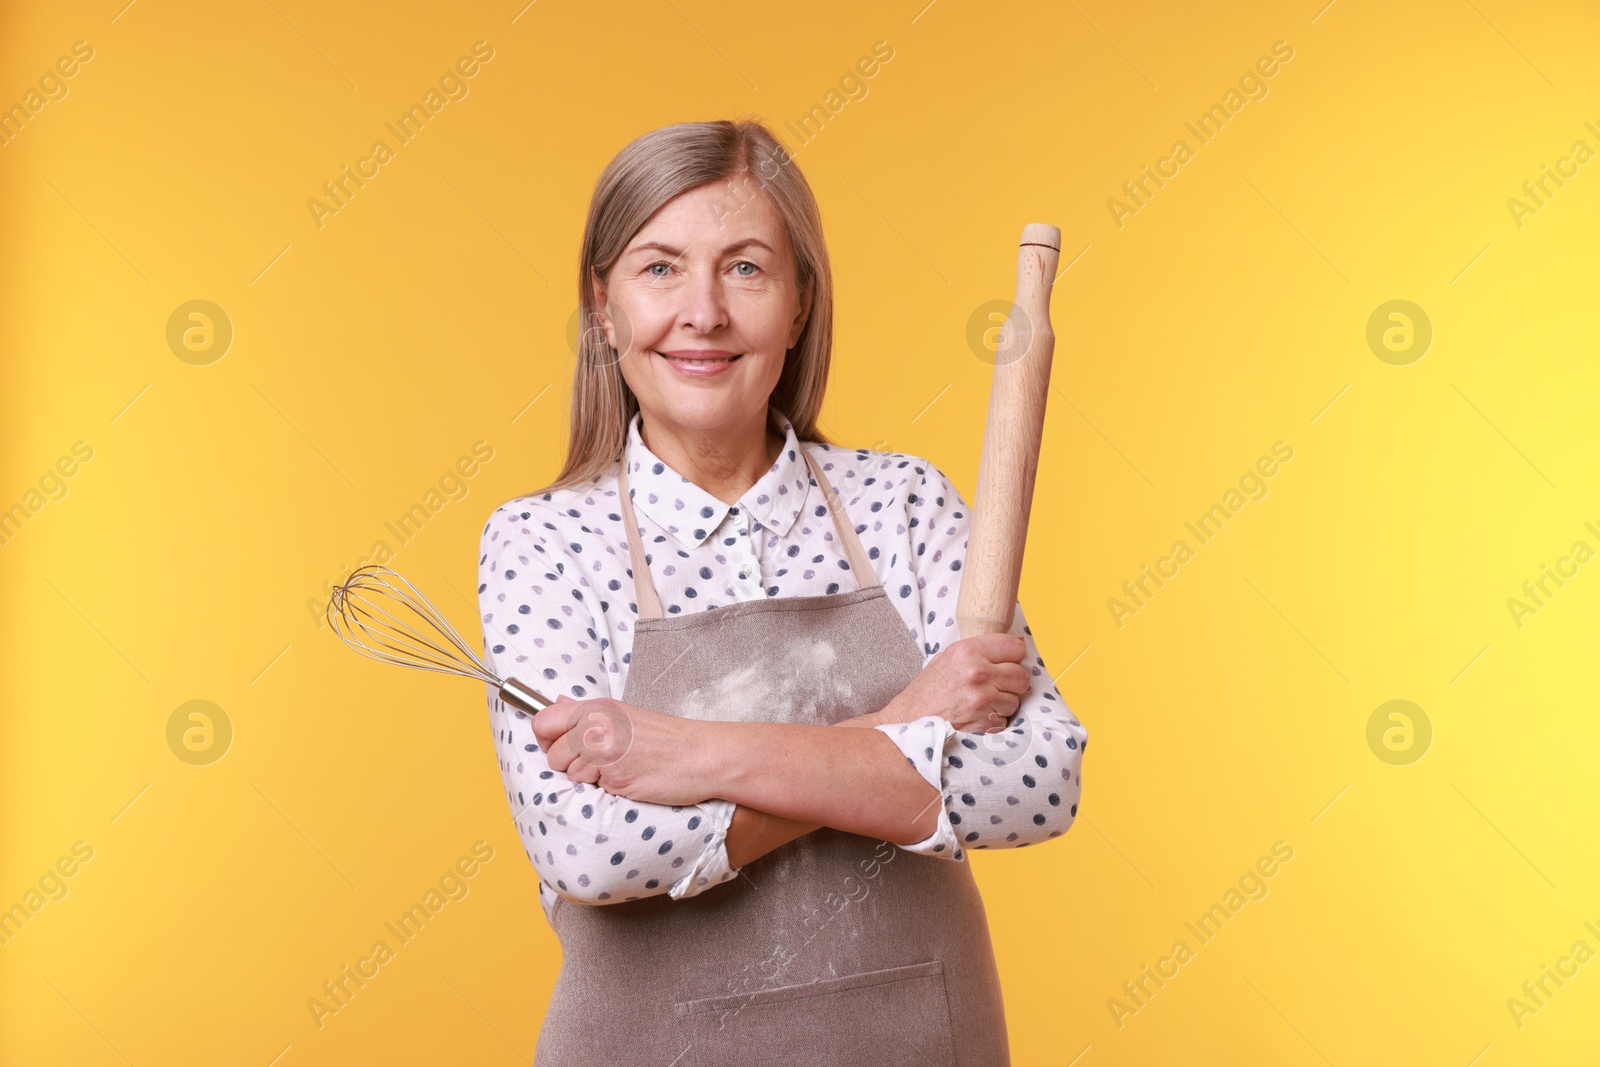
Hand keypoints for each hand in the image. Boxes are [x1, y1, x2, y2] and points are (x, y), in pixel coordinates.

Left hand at [532, 695, 714, 806]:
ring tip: (619, 768)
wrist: (701, 754)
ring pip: (570, 774)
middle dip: (571, 764)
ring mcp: (603, 751)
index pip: (542, 721)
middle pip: (552, 754)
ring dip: (590, 778)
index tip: (563, 746)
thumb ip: (586, 712)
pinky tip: (628, 777)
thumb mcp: (622, 714)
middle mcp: (595, 725)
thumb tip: (557, 702)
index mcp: (596, 707)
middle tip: (601, 761)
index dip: (548, 739)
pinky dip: (608, 788)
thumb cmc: (666, 738)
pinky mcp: (614, 776)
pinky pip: (593, 788)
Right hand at [878, 633, 1030, 732]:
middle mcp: (977, 673)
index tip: (1007, 663)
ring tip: (979, 705)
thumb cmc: (927, 692)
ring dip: (1003, 705)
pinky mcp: (985, 724)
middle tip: (994, 687)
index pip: (1015, 647)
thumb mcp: (947, 659)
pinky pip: (1005, 721)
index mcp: (967, 651)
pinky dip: (994, 722)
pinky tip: (976, 719)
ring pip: (1015, 701)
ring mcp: (983, 700)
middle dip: (1012, 683)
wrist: (908, 723)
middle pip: (1022, 676)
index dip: (1013, 657)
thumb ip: (980, 652)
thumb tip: (1016, 647)